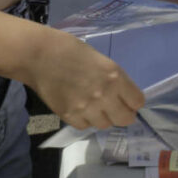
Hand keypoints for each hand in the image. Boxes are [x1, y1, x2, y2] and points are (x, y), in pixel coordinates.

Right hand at [23, 29, 145, 129]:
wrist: (39, 55)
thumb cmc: (71, 51)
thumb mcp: (102, 61)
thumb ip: (114, 80)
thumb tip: (122, 96)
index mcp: (115, 76)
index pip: (137, 102)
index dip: (133, 103)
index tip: (128, 101)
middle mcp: (104, 94)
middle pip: (124, 119)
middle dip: (123, 115)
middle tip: (115, 109)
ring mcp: (86, 107)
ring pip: (104, 125)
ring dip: (102, 117)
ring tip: (93, 106)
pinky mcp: (69, 115)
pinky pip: (84, 126)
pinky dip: (84, 120)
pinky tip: (79, 108)